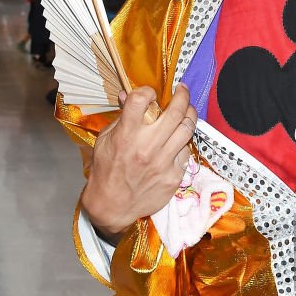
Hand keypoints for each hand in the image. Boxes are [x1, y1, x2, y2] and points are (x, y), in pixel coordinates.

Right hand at [81, 84, 196, 239]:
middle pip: (175, 111)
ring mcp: (163, 162)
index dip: (147, 90)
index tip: (151, 92)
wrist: (112, 205)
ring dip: (190, 114)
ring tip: (187, 110)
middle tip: (182, 90)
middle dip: (182, 95)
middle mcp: (147, 146)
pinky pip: (186, 151)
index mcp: (126, 135)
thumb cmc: (106, 171)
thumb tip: (128, 95)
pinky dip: (183, 142)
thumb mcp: (105, 140)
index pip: (140, 100)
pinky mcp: (174, 175)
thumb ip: (121, 118)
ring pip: (187, 128)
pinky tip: (178, 141)